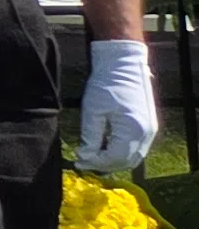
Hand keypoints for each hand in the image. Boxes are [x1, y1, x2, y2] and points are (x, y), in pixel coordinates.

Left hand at [78, 36, 160, 176]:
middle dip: (104, 164)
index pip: (115, 158)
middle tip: (83, 162)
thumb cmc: (105, 84)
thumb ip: (91, 136)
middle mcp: (147, 133)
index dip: (96, 162)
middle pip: (126, 161)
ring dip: (113, 160)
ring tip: (91, 156)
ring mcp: (150, 130)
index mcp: (134, 130)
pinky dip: (121, 152)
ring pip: (133, 156)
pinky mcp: (148, 125)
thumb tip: (86, 156)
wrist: (123, 64)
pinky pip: (136, 147)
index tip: (78, 161)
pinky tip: (104, 147)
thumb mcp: (93, 110)